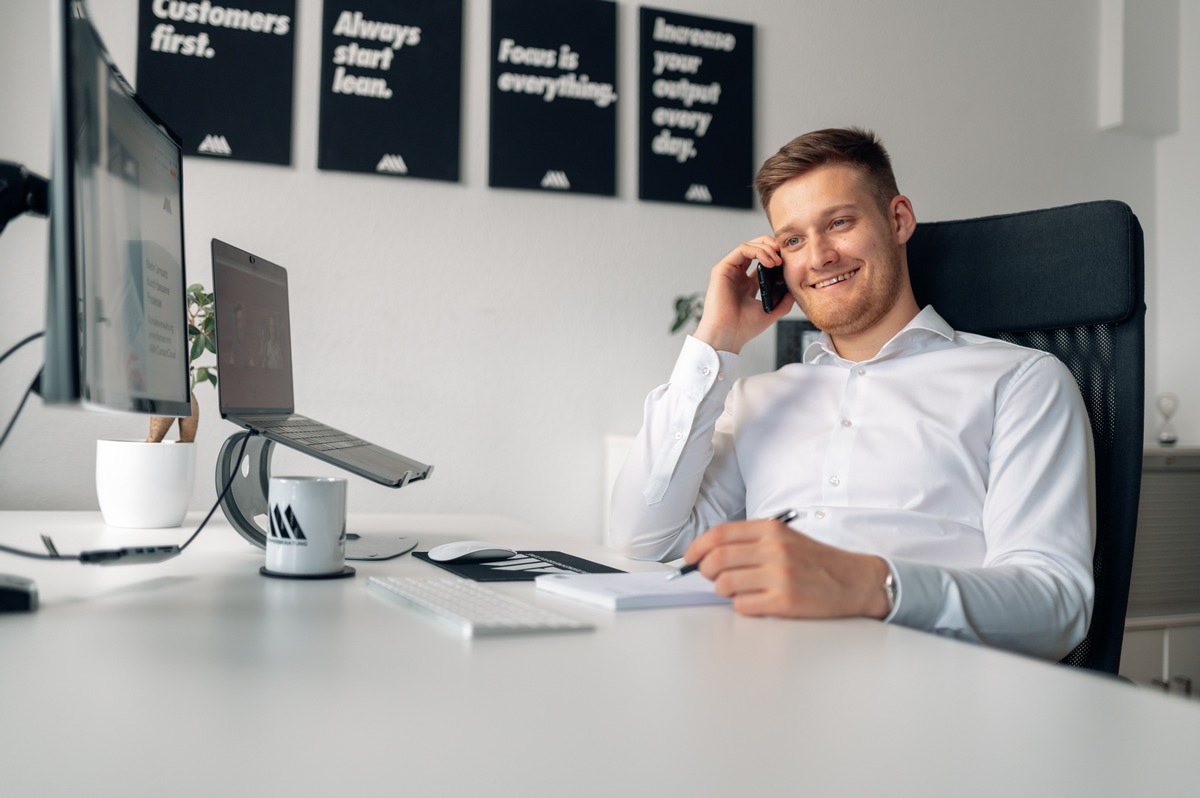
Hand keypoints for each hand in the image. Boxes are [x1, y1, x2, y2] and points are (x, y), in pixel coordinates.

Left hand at [683, 518, 891, 619]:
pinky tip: (754, 602)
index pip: (719, 535)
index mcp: (771, 530)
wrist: (854, 581)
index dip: (697, 548)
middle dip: (705, 572)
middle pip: (716, 560)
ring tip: (736, 591)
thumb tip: (709, 555)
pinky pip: (742, 606)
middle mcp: (774, 549)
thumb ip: (751, 542)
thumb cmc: (815, 561)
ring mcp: (779, 575)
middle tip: (710, 578)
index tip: (690, 559)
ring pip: (725, 584)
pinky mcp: (785, 601)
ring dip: (723, 591)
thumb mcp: (785, 538)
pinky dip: (742, 606)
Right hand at [692, 237, 794, 353]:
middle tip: (783, 254)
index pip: (762, 261)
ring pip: (749, 246)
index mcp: (747, 284)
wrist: (729, 335)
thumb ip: (784, 300)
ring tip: (777, 260)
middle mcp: (738, 275)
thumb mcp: (771, 311)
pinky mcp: (722, 269)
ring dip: (766, 248)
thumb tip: (794, 288)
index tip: (788, 262)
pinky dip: (757, 251)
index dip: (776, 256)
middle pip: (755, 248)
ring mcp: (729, 271)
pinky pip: (741, 249)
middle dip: (772, 246)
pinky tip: (768, 262)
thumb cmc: (744, 327)